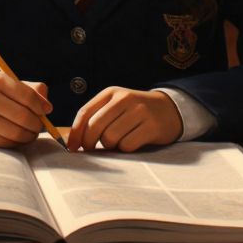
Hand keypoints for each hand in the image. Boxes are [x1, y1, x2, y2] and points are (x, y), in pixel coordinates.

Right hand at [0, 72, 50, 147]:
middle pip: (23, 116)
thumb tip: (48, 107)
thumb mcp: (10, 86)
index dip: (41, 107)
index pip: (28, 96)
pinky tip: (18, 139)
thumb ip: (33, 91)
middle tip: (39, 126)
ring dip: (29, 136)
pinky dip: (17, 143)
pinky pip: (5, 143)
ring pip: (15, 132)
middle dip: (37, 124)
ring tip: (31, 134)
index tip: (45, 112)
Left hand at [66, 87, 181, 152]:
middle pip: (94, 127)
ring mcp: (139, 111)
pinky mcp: (151, 126)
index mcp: (111, 93)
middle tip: (91, 149)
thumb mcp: (116, 105)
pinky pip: (127, 145)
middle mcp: (124, 99)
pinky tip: (131, 143)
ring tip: (118, 141)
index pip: (85, 112)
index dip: (75, 133)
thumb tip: (74, 141)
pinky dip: (125, 149)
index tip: (72, 147)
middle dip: (89, 142)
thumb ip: (97, 117)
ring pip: (110, 138)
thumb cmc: (135, 112)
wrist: (170, 109)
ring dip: (110, 146)